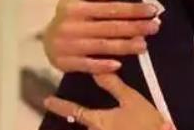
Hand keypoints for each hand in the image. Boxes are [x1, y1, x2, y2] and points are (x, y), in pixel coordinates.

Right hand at [43, 0, 160, 73]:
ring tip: (144, 45)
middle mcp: (70, 26)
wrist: (47, 40)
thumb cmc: (68, 12)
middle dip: (135, 27)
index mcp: (73, 7)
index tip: (153, 10)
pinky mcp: (65, 63)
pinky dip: (103, 65)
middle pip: (109, 28)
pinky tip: (119, 64)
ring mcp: (67, 46)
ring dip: (125, 46)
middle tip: (155, 26)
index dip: (132, 9)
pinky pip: (87, 65)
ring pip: (102, 46)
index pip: (109, 8)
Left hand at [44, 74, 174, 129]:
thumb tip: (96, 70)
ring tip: (91, 119)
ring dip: (88, 125)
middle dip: (73, 118)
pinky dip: (97, 127)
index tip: (47, 101)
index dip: (60, 105)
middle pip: (81, 127)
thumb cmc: (146, 123)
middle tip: (66, 111)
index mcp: (98, 121)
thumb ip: (113, 85)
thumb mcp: (131, 100)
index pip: (74, 111)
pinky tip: (108, 124)